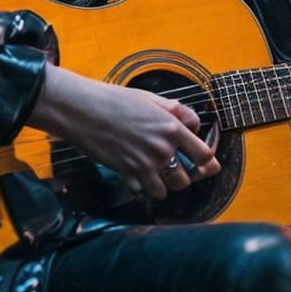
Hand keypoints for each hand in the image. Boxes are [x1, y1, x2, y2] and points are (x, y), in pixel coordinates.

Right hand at [26, 66, 219, 198]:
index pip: (204, 156)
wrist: (84, 110)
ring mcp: (144, 165)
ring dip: (164, 185)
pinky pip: (143, 192)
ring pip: (167, 191)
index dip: (206, 161)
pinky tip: (137, 176)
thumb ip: (178, 112)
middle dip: (184, 176)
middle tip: (176, 170)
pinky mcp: (126, 175)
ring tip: (157, 175)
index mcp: (172, 128)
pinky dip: (142, 188)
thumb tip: (195, 124)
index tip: (202, 162)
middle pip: (187, 180)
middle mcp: (162, 150)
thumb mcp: (152, 99)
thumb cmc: (116, 100)